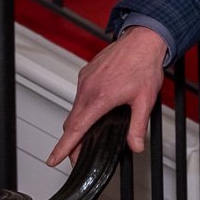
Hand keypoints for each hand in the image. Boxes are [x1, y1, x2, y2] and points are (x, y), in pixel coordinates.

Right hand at [47, 25, 167, 166]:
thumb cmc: (145, 65)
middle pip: (72, 122)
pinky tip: (97, 106)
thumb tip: (136, 145)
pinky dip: (84, 105)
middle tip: (79, 153)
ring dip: (79, 121)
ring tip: (91, 130)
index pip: (75, 130)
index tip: (53, 159)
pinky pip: (80, 95)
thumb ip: (138, 126)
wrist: (143, 40)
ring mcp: (85, 80)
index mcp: (100, 98)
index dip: (63, 148)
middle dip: (72, 140)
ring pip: (75, 108)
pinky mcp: (85, 73)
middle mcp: (88, 89)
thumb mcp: (145, 100)